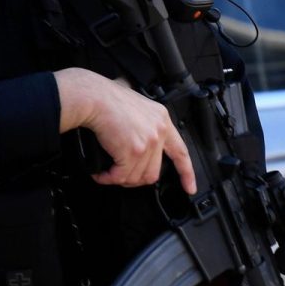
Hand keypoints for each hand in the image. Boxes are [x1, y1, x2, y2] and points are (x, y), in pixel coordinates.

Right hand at [54, 67, 196, 192]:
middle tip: (121, 176)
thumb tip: (135, 136)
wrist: (94, 98)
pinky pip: (121, 175)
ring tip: (108, 173)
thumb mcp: (137, 104)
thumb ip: (144, 121)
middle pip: (154, 172)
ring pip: (137, 177)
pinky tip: (101, 174)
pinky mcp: (133, 151)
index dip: (186, 172)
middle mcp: (159, 132)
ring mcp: (148, 142)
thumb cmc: (107, 98)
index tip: (189, 187)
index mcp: (162, 120)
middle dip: (135, 179)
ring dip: (120, 179)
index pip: (180, 152)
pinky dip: (108, 178)